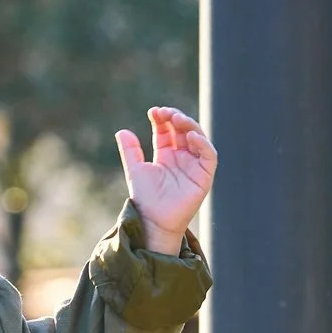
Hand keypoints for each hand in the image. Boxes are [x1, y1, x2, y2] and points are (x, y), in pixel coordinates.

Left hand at [116, 106, 216, 253]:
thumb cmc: (146, 199)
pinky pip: (209, 155)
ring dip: (189, 125)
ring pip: (198, 138)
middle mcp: (181, 157)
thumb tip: (122, 131)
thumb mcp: (135, 170)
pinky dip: (202, 144)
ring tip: (176, 119)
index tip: (153, 112)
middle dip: (175, 118)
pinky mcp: (204, 175)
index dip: (162, 118)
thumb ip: (130, 151)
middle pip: (183, 130)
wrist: (154, 220)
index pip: (167, 130)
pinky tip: (190, 136)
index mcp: (166, 155)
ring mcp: (194, 165)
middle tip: (164, 112)